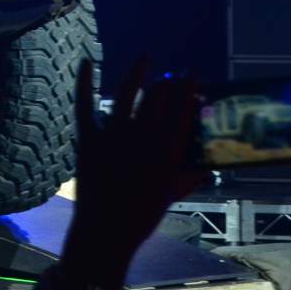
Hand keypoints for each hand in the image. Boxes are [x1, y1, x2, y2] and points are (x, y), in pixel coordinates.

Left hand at [60, 60, 204, 288]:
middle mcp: (142, 137)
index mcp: (166, 150)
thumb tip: (206, 167)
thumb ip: (189, 177)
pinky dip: (84, 82)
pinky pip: (85, 105)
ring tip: (145, 59)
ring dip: (137, 74)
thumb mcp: (172, 195)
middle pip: (158, 99)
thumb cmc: (142, 216)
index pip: (181, 110)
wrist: (106, 231)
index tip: (191, 76)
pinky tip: (86, 62)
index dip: (187, 90)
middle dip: (168, 82)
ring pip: (127, 95)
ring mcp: (113, 136)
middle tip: (173, 73)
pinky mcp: (89, 139)